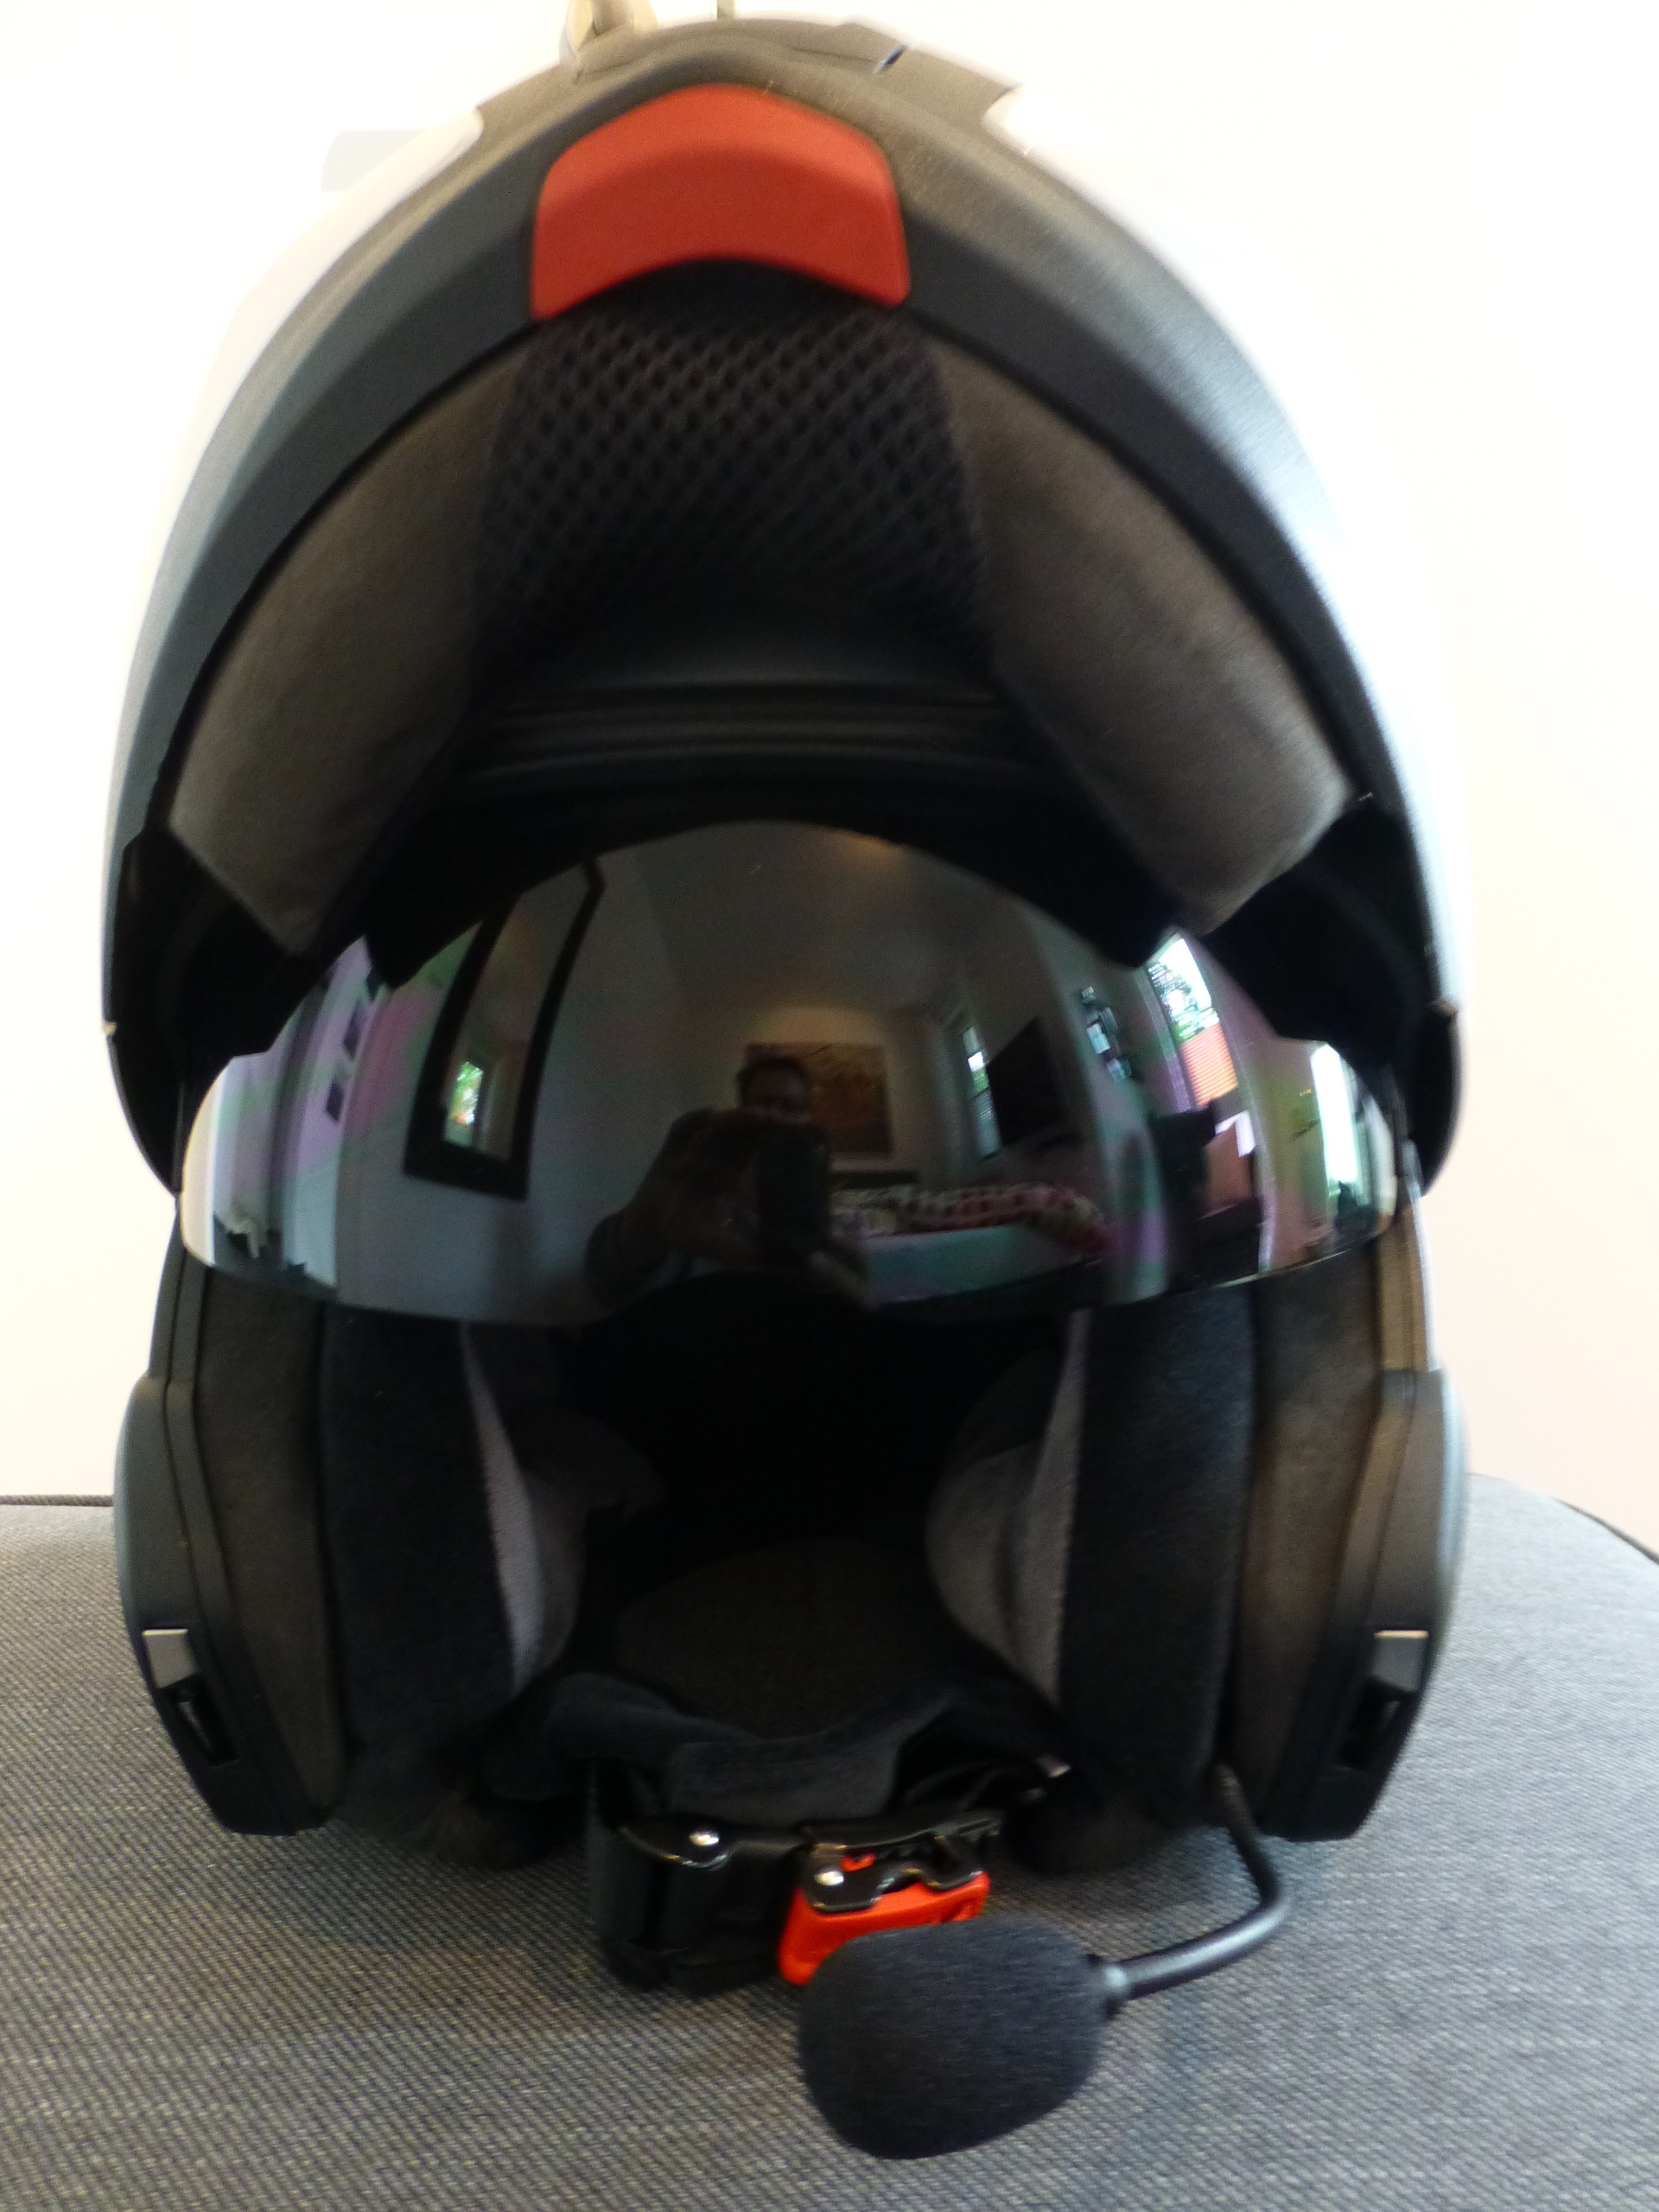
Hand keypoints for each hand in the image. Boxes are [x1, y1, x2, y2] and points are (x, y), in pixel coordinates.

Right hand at [616, 1110, 772, 1273]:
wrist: (647, 1229)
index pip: (761, 1149)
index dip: (781, 1139)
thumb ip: (734, 1250)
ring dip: (737, 1118)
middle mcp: (717, 1156)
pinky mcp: (670, 1148)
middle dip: (765, 1121)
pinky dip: (693, 1121)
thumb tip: (761, 1263)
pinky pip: (681, 1130)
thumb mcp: (712, 1242)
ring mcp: (693, 1149)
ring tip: (758, 1115)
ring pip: (719, 1126)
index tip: (803, 1132)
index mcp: (733, 1173)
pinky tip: (708, 1115)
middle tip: (786, 1118)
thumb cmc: (684, 1231)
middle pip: (744, 1131)